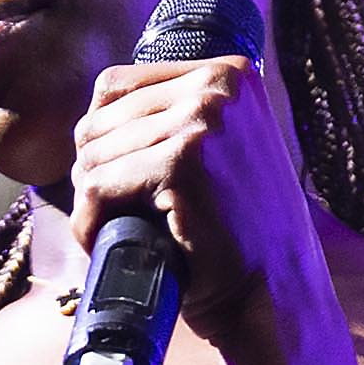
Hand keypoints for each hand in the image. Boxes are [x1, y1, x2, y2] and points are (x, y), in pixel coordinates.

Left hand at [69, 42, 337, 364]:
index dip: (105, 137)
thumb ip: (174, 114)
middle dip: (96, 170)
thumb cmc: (239, 228)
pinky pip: (98, 186)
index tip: (122, 179)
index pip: (117, 85)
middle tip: (117, 214)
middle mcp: (219, 84)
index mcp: (230, 72)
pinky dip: (90, 222)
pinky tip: (109, 242)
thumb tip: (94, 113)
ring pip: (94, 154)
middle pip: (100, 117)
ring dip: (92, 200)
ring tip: (117, 229)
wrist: (273, 292)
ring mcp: (202, 120)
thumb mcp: (221, 146)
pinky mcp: (181, 163)